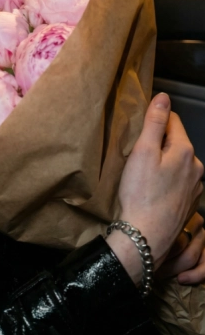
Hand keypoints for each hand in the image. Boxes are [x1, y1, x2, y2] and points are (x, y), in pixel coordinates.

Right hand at [106, 93, 203, 284]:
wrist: (146, 236)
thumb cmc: (140, 193)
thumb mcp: (142, 151)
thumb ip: (154, 122)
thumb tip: (163, 97)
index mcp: (185, 151)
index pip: (172, 120)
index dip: (154, 121)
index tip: (139, 132)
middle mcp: (196, 168)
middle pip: (176, 142)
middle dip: (159, 144)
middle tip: (137, 155)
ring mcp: (195, 188)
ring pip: (177, 163)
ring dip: (163, 163)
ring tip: (143, 174)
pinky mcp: (189, 203)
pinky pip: (178, 181)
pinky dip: (166, 180)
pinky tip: (151, 190)